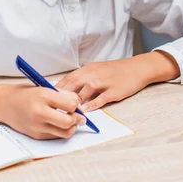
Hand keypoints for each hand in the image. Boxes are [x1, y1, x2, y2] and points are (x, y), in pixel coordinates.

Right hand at [0, 83, 85, 139]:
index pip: (70, 104)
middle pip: (68, 121)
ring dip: (72, 127)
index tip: (77, 103)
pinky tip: (60, 124)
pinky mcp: (36, 135)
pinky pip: (55, 136)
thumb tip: (78, 104)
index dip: (77, 104)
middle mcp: (40, 112)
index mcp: (43, 96)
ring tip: (72, 121)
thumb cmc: (25, 93)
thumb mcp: (44, 88)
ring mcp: (37, 126)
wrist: (4, 104)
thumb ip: (61, 95)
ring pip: (64, 132)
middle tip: (80, 116)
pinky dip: (61, 131)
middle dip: (78, 119)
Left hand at [56, 52, 179, 112]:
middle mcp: (93, 74)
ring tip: (65, 113)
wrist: (136, 68)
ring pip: (84, 92)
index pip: (67, 79)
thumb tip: (66, 89)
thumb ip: (83, 78)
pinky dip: (92, 105)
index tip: (46, 98)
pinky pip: (100, 99)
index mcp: (88, 69)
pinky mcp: (113, 91)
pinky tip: (86, 112)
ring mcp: (104, 82)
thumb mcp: (97, 70)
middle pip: (73, 85)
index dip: (56, 89)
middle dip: (61, 97)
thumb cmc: (115, 70)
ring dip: (74, 103)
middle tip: (51, 108)